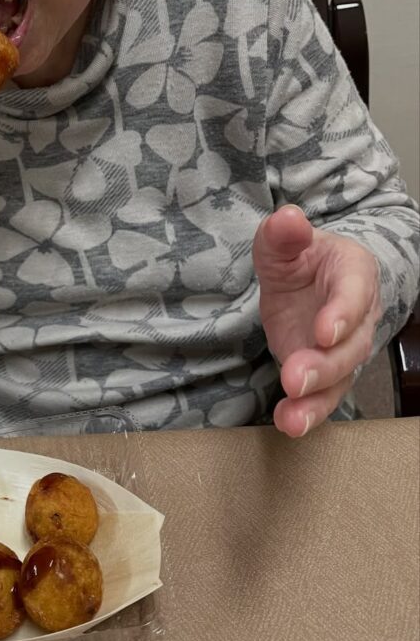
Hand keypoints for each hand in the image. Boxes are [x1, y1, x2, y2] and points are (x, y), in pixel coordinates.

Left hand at [253, 205, 380, 436]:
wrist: (307, 279)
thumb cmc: (301, 257)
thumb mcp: (284, 241)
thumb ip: (283, 233)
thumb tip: (287, 218)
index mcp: (353, 274)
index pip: (354, 294)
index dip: (342, 314)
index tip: (324, 331)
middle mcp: (357, 317)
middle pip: (350, 346)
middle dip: (325, 365)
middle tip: (296, 378)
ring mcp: (342, 349)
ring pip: (339, 378)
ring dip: (316, 400)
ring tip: (292, 417)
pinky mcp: (324, 372)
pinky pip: (322, 396)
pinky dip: (306, 413)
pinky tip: (288, 423)